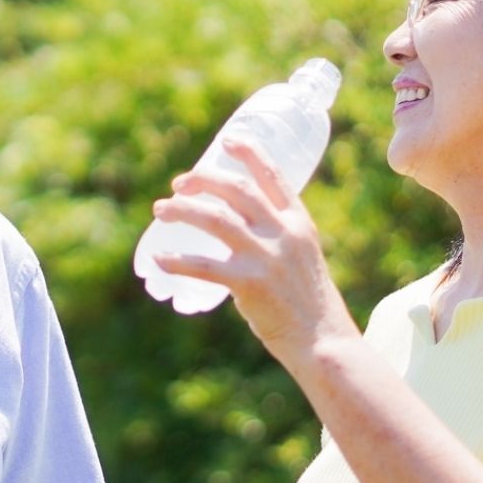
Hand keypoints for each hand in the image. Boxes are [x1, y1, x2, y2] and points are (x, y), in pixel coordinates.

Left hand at [149, 139, 355, 358]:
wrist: (322, 341)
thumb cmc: (308, 302)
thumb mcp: (302, 257)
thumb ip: (276, 238)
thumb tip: (238, 228)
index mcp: (299, 223)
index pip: (273, 176)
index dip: (249, 154)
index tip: (227, 141)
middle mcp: (283, 233)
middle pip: (237, 190)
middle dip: (203, 180)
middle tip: (179, 184)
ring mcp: (266, 258)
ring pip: (215, 219)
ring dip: (182, 210)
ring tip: (160, 211)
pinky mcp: (249, 284)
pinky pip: (203, 266)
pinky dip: (176, 261)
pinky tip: (159, 259)